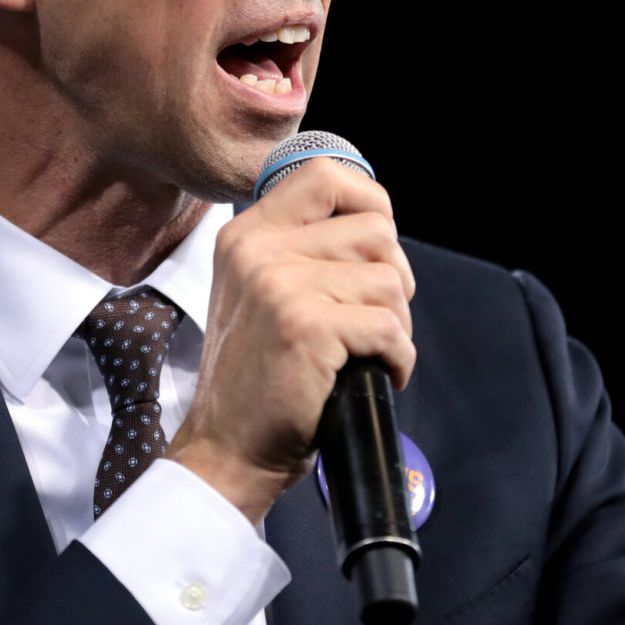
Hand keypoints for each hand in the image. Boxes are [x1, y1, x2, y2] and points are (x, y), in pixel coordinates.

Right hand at [166, 157, 416, 523]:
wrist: (226, 449)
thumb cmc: (257, 379)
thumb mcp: (257, 293)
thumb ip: (299, 250)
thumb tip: (376, 226)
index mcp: (246, 235)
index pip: (323, 174)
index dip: (369, 200)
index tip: (376, 247)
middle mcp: (258, 250)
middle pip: (375, 229)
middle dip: (392, 278)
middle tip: (372, 320)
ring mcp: (280, 286)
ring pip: (390, 279)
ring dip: (396, 324)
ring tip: (365, 353)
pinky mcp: (306, 327)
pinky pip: (390, 327)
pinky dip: (397, 358)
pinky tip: (374, 376)